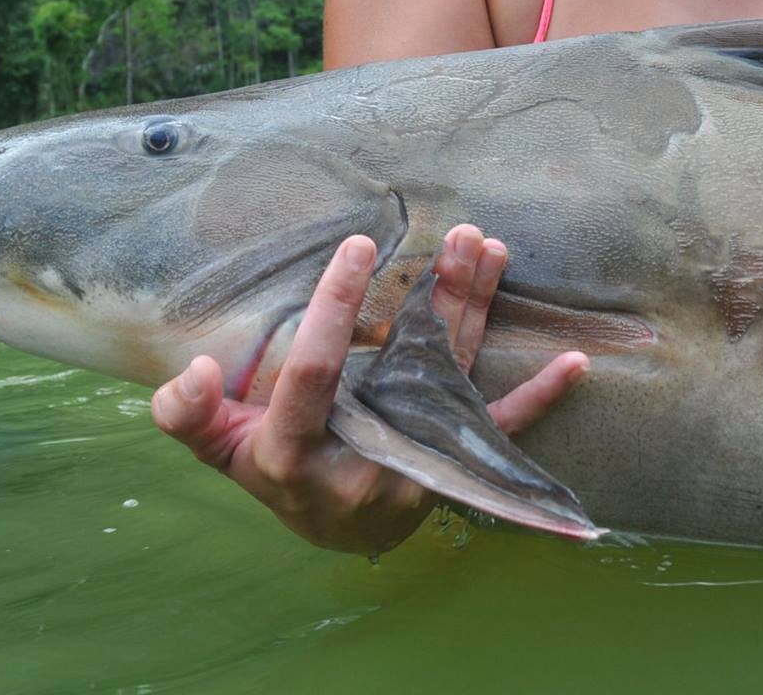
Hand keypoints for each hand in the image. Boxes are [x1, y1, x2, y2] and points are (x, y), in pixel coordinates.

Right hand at [149, 223, 588, 554]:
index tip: (359, 245)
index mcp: (296, 449)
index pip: (315, 370)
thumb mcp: (216, 446)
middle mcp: (365, 458)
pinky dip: (539, 397)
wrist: (328, 529)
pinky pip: (499, 432)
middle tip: (460, 233)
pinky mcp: (451, 467)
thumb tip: (201, 371)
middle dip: (439, 296)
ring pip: (453, 377)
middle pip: (408, 367)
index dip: (335, 306)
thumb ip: (188, 413)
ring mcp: (414, 463)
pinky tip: (574, 365)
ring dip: (474, 308)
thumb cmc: (269, 467)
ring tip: (488, 248)